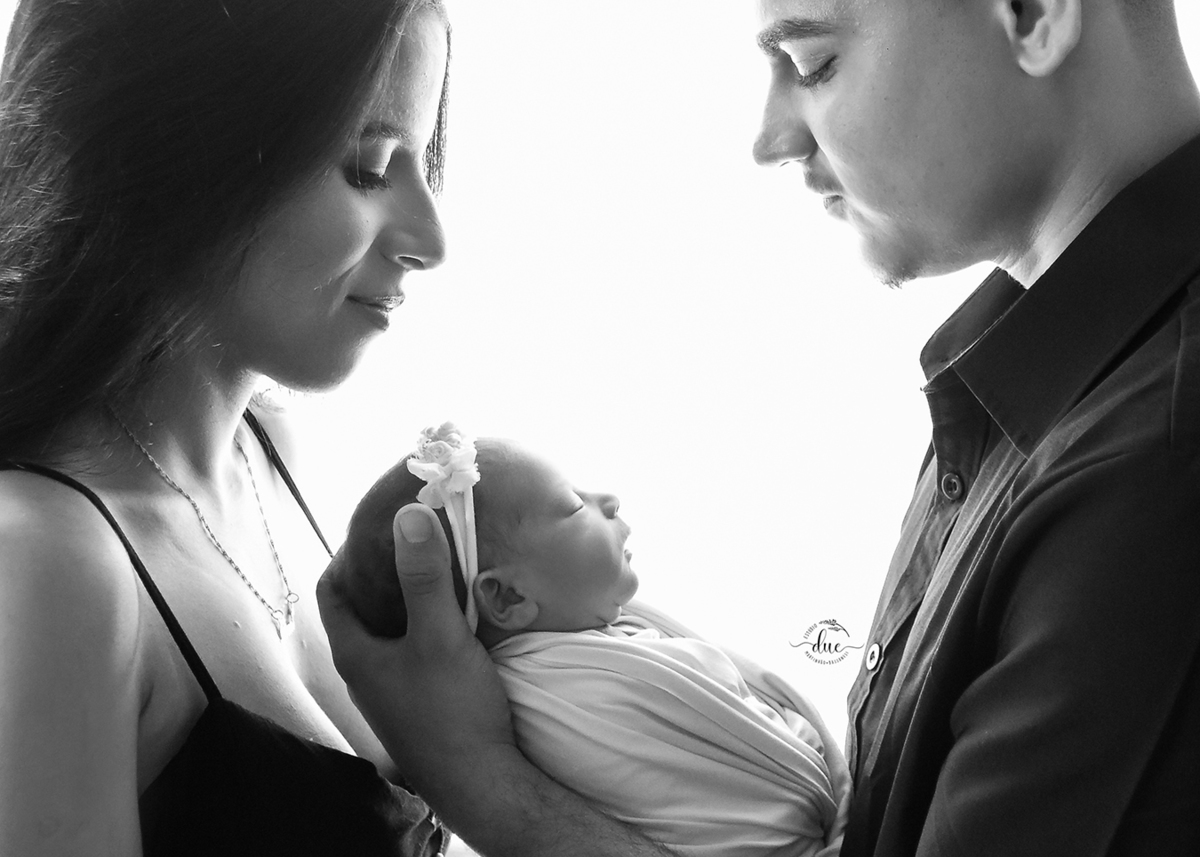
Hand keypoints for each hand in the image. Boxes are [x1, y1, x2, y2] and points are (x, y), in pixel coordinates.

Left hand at [317, 503, 515, 795]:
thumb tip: (409, 514)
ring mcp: (393, 689)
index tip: (381, 525)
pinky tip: (461, 613)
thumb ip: (424, 577)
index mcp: (354, 653)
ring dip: (410, 597)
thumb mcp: (440, 636)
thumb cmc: (451, 711)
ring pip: (391, 629)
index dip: (348, 551)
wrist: (482, 782)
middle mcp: (366, 671)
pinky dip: (429, 623)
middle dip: (385, 569)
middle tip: (418, 539)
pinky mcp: (421, 701)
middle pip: (362, 606)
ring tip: (442, 566)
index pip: (330, 588)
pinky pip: (416, 649)